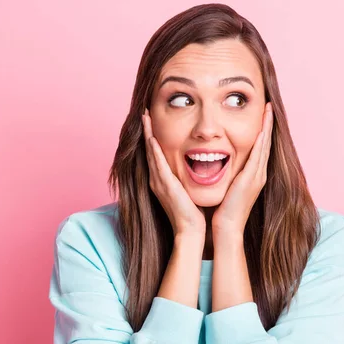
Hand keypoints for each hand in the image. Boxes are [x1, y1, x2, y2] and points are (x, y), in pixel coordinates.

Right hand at [142, 108, 205, 237]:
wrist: (191, 231)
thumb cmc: (193, 213)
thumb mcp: (189, 190)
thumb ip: (187, 178)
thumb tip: (199, 166)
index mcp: (163, 180)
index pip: (156, 153)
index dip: (152, 136)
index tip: (153, 120)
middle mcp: (157, 179)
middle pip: (149, 149)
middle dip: (146, 130)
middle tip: (144, 112)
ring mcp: (159, 182)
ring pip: (151, 153)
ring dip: (147, 134)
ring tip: (144, 117)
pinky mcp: (165, 186)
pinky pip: (158, 164)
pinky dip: (154, 150)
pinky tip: (152, 138)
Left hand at [212, 102, 273, 234]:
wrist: (227, 227)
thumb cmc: (224, 210)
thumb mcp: (228, 187)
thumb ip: (229, 175)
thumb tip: (221, 165)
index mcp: (253, 175)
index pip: (260, 148)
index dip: (263, 131)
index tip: (263, 115)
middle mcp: (259, 174)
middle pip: (266, 143)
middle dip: (268, 124)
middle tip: (270, 106)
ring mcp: (257, 176)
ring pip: (265, 146)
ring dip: (267, 127)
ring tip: (269, 110)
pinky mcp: (252, 179)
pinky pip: (258, 155)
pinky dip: (261, 141)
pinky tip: (261, 128)